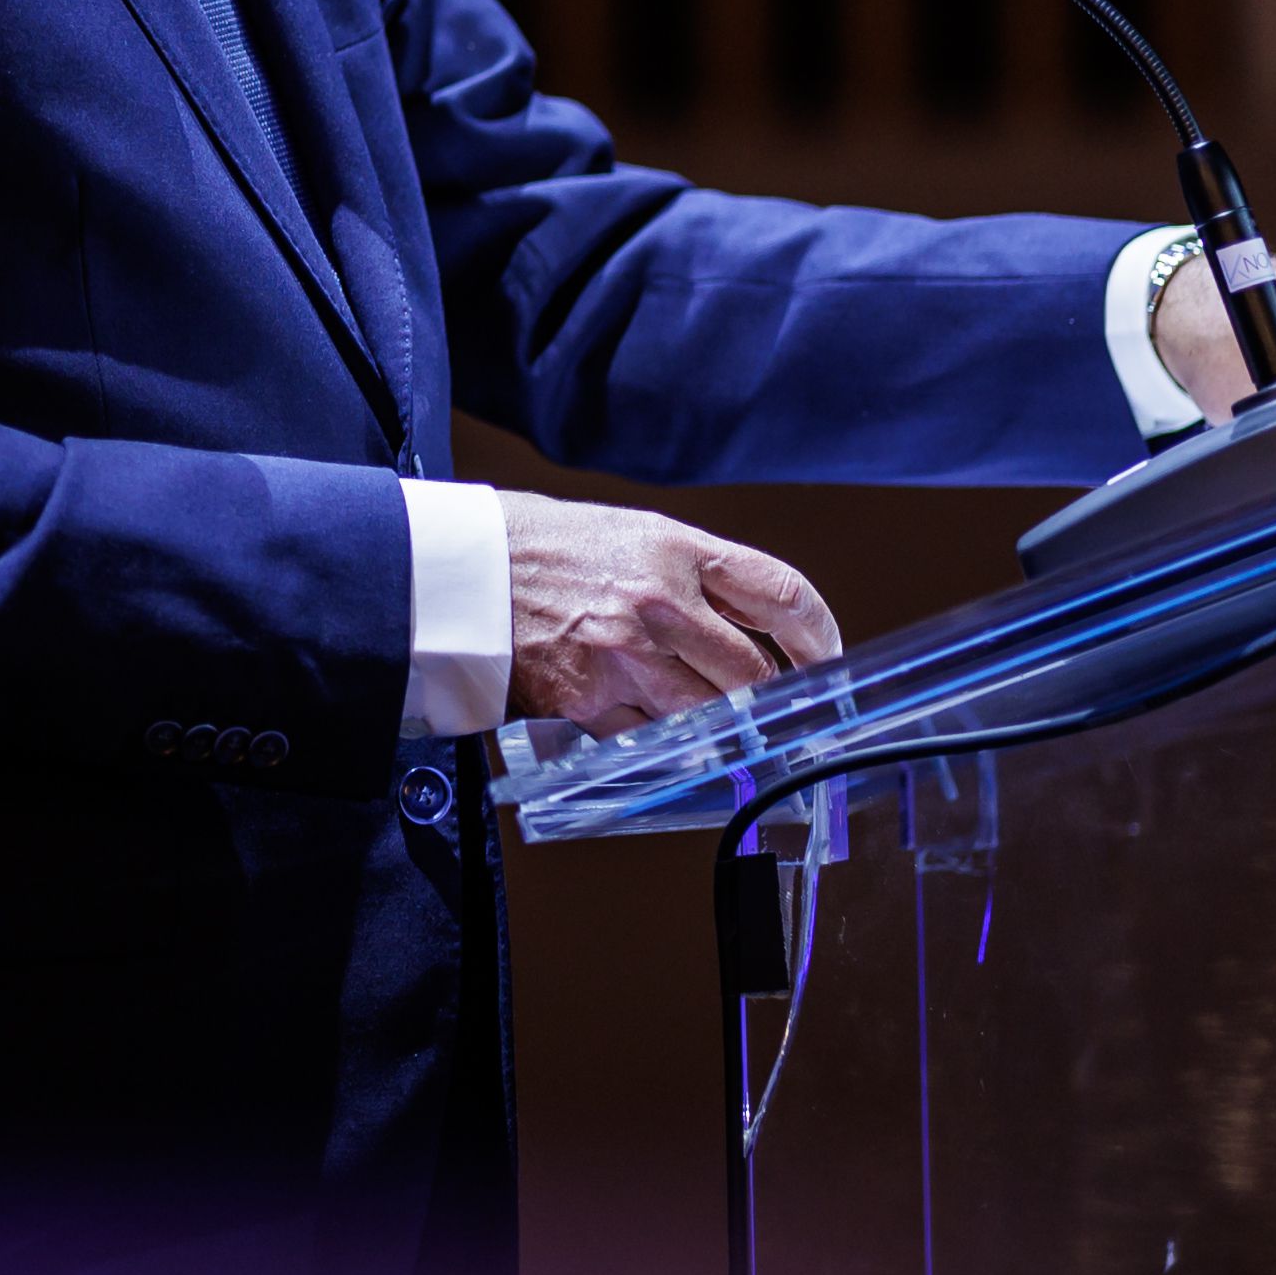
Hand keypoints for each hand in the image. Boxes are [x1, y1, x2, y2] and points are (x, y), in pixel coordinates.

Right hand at [502, 496, 841, 732]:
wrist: (451, 571)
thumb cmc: (534, 546)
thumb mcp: (626, 535)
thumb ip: (689, 577)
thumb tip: (743, 627)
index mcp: (675, 549)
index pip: (781, 593)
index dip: (819, 634)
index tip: (824, 659)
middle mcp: (659, 602)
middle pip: (753, 672)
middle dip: (767, 697)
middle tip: (769, 708)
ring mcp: (624, 657)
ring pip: (709, 717)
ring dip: (717, 727)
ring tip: (708, 722)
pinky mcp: (587, 701)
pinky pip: (648, 738)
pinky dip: (656, 740)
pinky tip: (642, 722)